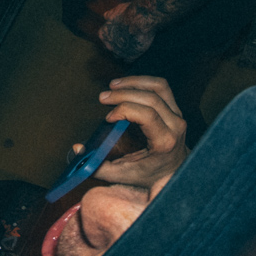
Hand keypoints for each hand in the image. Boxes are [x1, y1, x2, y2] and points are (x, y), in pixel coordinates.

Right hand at [88, 76, 189, 193]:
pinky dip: (142, 81)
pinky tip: (126, 85)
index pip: (148, 115)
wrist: (174, 172)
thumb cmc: (149, 174)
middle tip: (103, 97)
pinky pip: (160, 86)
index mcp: (164, 142)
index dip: (125, 110)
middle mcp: (175, 126)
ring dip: (133, 82)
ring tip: (113, 85)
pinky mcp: (175, 108)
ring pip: (158, 87)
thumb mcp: (123, 175)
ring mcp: (177, 115)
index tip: (108, 118)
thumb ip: (98, 166)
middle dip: (123, 94)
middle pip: (151, 98)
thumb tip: (77, 149)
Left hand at [97, 2, 156, 61]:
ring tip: (130, 46)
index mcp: (104, 34)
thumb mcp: (117, 10)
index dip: (111, 35)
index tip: (118, 33)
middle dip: (116, 44)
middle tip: (125, 40)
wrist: (141, 20)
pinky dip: (131, 57)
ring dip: (123, 51)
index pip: (104, 38)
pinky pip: (129, 60)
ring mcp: (119, 52)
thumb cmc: (128, 12)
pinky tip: (135, 51)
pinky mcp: (131, 56)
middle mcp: (109, 45)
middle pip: (111, 48)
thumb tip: (106, 16)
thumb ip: (110, 15)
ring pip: (119, 55)